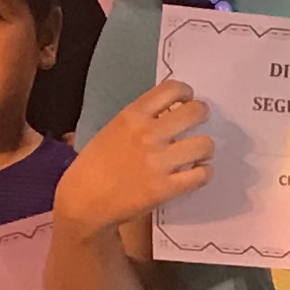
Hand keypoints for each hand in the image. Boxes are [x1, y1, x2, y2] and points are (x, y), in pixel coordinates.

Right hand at [54, 80, 212, 236]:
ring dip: (205, 148)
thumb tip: (172, 112)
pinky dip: (204, 173)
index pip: (173, 89)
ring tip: (197, 154)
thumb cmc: (96, 164)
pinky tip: (195, 174)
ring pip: (205, 144)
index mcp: (133, 115)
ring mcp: (158, 162)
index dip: (187, 93)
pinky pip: (202, 175)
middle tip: (198, 125)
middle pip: (196, 112)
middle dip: (202, 116)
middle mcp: (148, 134)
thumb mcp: (113, 129)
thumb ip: (141, 119)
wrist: (84, 201)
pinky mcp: (166, 188)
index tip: (188, 100)